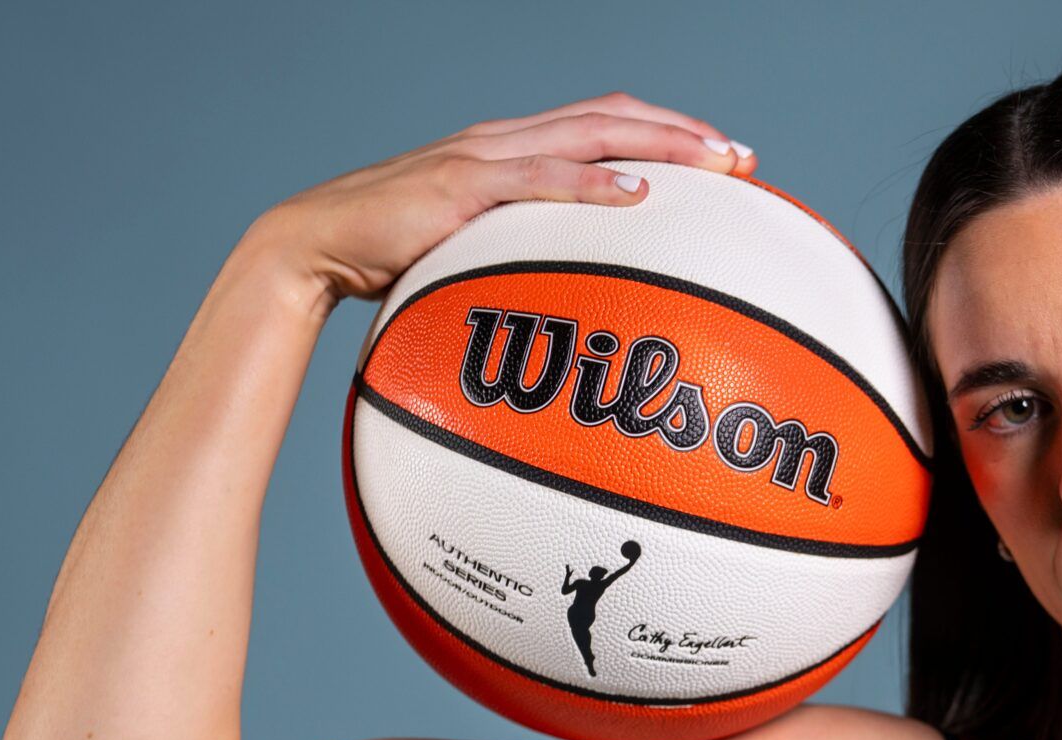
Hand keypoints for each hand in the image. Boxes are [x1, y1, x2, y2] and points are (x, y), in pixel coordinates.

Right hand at [252, 92, 754, 312]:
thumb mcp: (476, 251)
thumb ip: (523, 255)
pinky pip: (539, 180)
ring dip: (659, 147)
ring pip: (590, 134)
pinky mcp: (461, 184)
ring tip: (714, 164)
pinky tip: (636, 197)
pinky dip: (593, 186)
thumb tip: (575, 298)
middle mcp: (505, 140)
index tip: (728, 161)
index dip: (668, 133)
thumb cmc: (396, 259)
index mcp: (513, 150)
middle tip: (744, 160)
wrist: (318, 247)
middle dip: (685, 133)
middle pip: (614, 118)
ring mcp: (484, 156)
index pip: (605, 125)